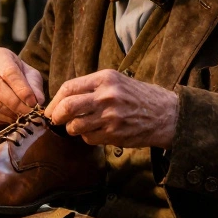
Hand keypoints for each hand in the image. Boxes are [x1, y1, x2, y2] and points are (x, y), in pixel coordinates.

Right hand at [0, 48, 44, 126]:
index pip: (8, 72)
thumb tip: (38, 101)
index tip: (33, 102)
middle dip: (15, 103)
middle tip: (29, 113)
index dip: (21, 89)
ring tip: (23, 116)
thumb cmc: (21, 75)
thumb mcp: (31, 75)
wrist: (4, 79)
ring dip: (10, 113)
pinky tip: (13, 117)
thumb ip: (35, 87)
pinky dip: (3, 118)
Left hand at [46, 70, 178, 148]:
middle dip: (57, 115)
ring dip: (72, 129)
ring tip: (79, 126)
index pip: (69, 87)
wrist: (166, 114)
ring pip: (75, 126)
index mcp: (105, 78)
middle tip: (55, 120)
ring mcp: (110, 116)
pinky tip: (96, 132)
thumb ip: (92, 86)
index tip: (51, 108)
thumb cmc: (139, 97)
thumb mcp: (117, 81)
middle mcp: (107, 96)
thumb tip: (64, 98)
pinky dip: (87, 137)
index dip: (55, 100)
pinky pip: (89, 138)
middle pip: (68, 107)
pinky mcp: (114, 134)